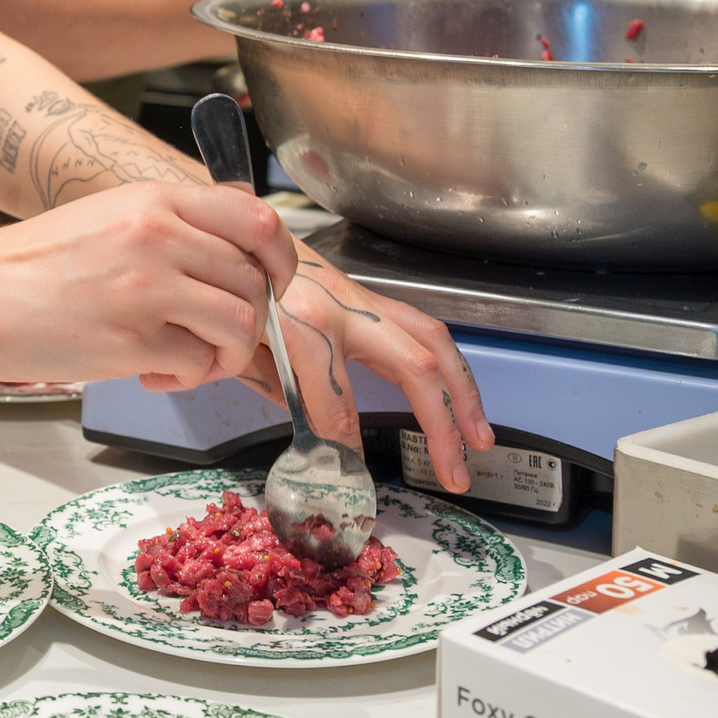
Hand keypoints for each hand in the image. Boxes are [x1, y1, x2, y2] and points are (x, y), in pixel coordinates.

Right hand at [0, 181, 298, 390]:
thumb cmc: (37, 263)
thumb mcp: (112, 217)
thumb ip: (174, 229)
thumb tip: (240, 264)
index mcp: (157, 199)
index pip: (258, 217)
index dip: (282, 257)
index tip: (273, 283)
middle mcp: (159, 234)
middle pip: (256, 280)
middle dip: (251, 320)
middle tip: (215, 337)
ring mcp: (146, 286)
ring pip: (241, 323)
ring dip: (226, 354)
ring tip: (189, 359)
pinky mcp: (131, 338)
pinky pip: (200, 362)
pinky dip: (188, 377)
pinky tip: (151, 372)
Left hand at [241, 249, 494, 493]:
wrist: (240, 236)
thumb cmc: (238, 289)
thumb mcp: (239, 348)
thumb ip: (278, 393)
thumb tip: (314, 443)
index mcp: (303, 325)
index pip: (335, 404)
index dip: (344, 449)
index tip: (349, 480)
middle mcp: (343, 309)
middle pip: (413, 365)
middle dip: (442, 423)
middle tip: (455, 474)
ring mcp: (362, 301)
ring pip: (432, 341)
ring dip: (464, 392)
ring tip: (479, 438)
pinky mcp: (370, 299)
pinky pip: (424, 330)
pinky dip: (449, 366)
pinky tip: (460, 397)